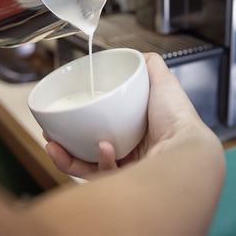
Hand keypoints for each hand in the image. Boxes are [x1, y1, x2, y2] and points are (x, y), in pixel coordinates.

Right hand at [44, 52, 202, 177]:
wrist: (187, 144)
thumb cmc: (176, 116)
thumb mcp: (162, 81)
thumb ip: (150, 64)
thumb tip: (138, 54)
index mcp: (130, 127)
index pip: (97, 124)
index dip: (77, 119)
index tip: (62, 111)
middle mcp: (127, 148)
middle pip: (86, 147)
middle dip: (63, 143)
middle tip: (49, 133)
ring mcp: (125, 168)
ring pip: (87, 166)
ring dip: (66, 157)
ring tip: (53, 144)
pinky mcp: (125, 182)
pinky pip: (101, 175)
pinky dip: (97, 162)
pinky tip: (103, 148)